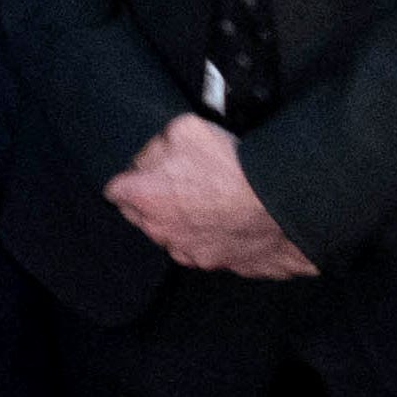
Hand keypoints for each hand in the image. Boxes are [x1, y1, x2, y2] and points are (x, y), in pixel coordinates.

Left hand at [108, 116, 318, 279]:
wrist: (282, 206)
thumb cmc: (231, 166)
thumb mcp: (184, 130)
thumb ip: (157, 144)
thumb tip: (150, 156)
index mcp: (144, 197)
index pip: (115, 192)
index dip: (128, 181)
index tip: (139, 176)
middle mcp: (161, 231)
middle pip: (141, 217)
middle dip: (150, 203)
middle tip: (175, 186)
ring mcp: (191, 253)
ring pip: (172, 238)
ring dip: (181, 225)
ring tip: (206, 205)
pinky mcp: (219, 266)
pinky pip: (205, 253)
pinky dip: (210, 241)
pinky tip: (225, 224)